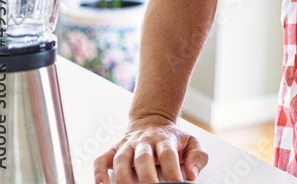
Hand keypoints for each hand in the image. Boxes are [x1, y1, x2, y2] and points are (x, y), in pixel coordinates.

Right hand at [93, 115, 208, 183]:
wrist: (152, 120)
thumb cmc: (171, 137)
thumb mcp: (191, 142)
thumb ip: (197, 156)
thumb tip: (192, 173)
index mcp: (164, 139)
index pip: (168, 154)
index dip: (172, 170)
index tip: (177, 183)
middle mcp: (144, 142)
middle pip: (143, 158)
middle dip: (146, 176)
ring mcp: (127, 146)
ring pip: (121, 160)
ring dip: (123, 177)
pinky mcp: (113, 150)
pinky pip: (101, 160)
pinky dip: (99, 172)